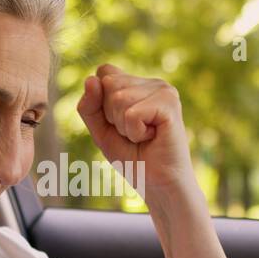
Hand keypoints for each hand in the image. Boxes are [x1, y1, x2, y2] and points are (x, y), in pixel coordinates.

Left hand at [76, 64, 197, 202]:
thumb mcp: (101, 131)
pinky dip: (135, 132)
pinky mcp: (169, 103)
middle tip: (133, 133)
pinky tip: (152, 137)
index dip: (101, 102)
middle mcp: (152, 82)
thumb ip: (89, 106)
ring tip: (143, 136)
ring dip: (124, 127)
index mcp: (137, 84)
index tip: (119, 123)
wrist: (159, 184)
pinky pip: (131, 114)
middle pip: (108, 84)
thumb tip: (91, 79)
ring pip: (118, 98)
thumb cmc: (133, 158)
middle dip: (112, 116)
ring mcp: (163, 90)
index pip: (103, 73)